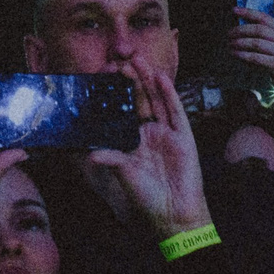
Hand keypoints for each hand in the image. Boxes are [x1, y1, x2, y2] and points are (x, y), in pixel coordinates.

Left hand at [87, 66, 212, 240]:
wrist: (173, 214)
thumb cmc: (148, 197)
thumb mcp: (125, 173)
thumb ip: (111, 158)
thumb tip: (90, 154)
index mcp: (134, 139)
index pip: (124, 110)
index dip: (117, 93)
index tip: (107, 74)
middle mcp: (151, 132)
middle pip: (141, 99)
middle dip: (132, 79)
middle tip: (122, 58)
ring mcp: (168, 132)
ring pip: (158, 100)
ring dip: (149, 80)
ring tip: (139, 60)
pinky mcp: (184, 136)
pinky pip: (175, 111)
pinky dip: (169, 94)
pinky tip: (161, 78)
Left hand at [229, 13, 273, 112]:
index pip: (264, 17)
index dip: (248, 12)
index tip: (234, 10)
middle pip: (259, 29)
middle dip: (241, 30)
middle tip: (228, 34)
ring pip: (256, 43)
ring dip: (240, 43)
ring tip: (230, 44)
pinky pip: (257, 57)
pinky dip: (244, 55)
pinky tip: (236, 54)